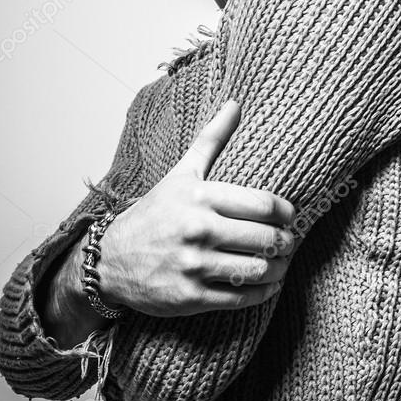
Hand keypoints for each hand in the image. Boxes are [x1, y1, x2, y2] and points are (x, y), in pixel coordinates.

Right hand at [98, 100, 298, 316]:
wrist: (109, 260)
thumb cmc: (154, 213)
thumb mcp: (181, 173)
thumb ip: (211, 139)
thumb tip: (236, 103)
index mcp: (201, 197)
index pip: (265, 205)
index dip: (287, 213)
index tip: (291, 217)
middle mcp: (198, 230)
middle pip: (267, 238)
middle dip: (286, 242)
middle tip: (290, 241)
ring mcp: (193, 266)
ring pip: (258, 269)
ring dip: (279, 268)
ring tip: (282, 262)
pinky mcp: (190, 297)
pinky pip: (241, 297)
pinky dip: (263, 291)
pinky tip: (269, 284)